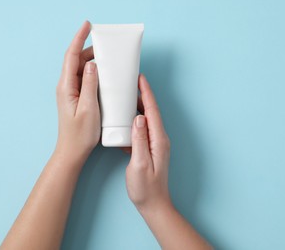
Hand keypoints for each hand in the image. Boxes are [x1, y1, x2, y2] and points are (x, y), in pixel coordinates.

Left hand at [55, 21, 99, 162]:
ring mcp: (71, 92)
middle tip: (106, 44)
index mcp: (66, 87)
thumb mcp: (88, 108)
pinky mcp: (77, 97)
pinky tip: (105, 74)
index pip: (71, 56)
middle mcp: (66, 86)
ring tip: (108, 57)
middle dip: (89, 48)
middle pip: (76, 60)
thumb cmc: (80, 134)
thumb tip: (93, 64)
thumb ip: (90, 84)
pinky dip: (94, 72)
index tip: (87, 26)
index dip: (78, 39)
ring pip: (81, 69)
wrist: (73, 151)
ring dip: (93, 60)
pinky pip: (85, 79)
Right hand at [126, 74, 171, 211]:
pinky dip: (134, 121)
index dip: (147, 94)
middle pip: (151, 112)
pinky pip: (142, 130)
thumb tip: (138, 118)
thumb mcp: (138, 164)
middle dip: (142, 96)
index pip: (152, 111)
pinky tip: (125, 120)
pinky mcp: (150, 149)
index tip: (141, 79)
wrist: (153, 204)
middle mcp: (159, 139)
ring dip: (138, 107)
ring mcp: (155, 144)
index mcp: (158, 140)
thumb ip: (139, 140)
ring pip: (146, 120)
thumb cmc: (145, 188)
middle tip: (132, 82)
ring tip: (127, 97)